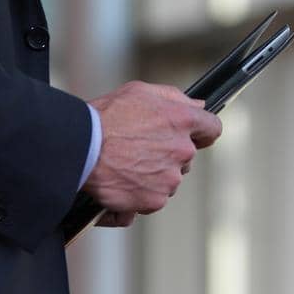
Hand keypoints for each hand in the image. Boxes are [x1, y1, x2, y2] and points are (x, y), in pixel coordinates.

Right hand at [85, 81, 221, 216]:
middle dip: (169, 153)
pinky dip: (139, 194)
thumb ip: (175, 98)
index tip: (196, 134)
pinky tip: (122, 182)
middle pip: (186, 156)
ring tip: (127, 164)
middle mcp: (181, 151)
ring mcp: (169, 179)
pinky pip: (153, 199)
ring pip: (170, 179)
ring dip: (154, 174)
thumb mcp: (141, 92)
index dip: (203, 131)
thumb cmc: (106, 116)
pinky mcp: (154, 201)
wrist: (80, 148)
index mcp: (182, 121)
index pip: (212, 129)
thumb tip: (199, 105)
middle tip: (141, 147)